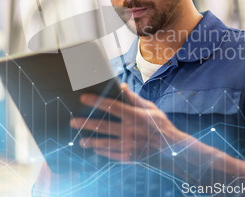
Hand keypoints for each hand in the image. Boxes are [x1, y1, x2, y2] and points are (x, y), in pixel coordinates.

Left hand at [70, 83, 184, 163]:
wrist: (171, 149)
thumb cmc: (160, 125)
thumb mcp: (151, 109)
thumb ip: (134, 99)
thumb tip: (121, 86)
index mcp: (135, 116)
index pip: (111, 106)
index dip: (96, 101)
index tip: (83, 98)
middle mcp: (129, 131)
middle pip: (102, 126)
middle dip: (85, 124)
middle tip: (73, 122)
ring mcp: (128, 146)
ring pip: (103, 143)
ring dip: (90, 142)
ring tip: (81, 140)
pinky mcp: (128, 157)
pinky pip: (110, 154)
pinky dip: (102, 152)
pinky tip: (95, 149)